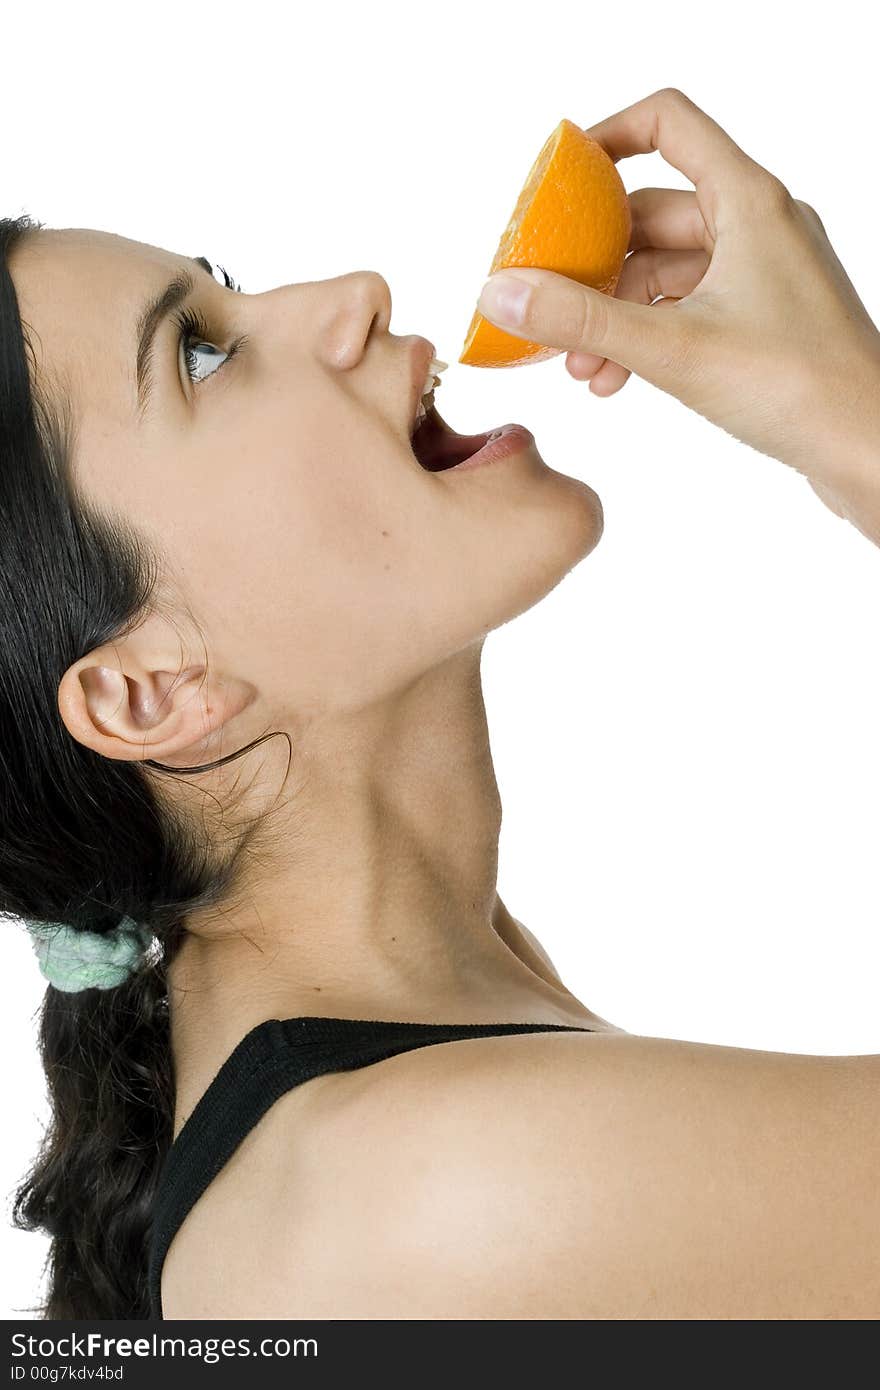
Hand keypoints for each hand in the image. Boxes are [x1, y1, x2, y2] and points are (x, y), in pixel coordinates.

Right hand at [476, 89, 879, 546]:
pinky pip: (689, 309)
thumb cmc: (800, 388)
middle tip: (545, 305)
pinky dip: (647, 337)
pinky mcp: (766, 322)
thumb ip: (581, 319)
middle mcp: (759, 226)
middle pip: (653, 214)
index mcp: (748, 201)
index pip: (669, 125)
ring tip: (578, 364)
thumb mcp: (671, 348)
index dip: (606, 140)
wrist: (871, 451)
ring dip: (614, 313)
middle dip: (594, 264)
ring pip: (666, 272)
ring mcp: (765, 275)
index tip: (556, 182)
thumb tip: (502, 293)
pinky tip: (615, 380)